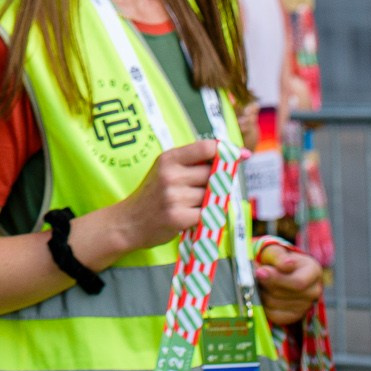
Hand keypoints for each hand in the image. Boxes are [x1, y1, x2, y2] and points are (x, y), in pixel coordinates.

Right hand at [96, 139, 219, 256]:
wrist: (128, 222)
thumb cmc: (152, 196)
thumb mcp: (164, 171)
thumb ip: (191, 164)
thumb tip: (229, 158)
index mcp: (169, 159)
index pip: (206, 147)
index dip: (227, 151)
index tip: (242, 156)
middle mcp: (171, 175)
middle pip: (213, 174)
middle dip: (217, 182)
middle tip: (207, 190)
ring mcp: (174, 196)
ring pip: (212, 195)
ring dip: (210, 202)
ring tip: (193, 205)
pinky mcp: (178, 217)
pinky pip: (207, 213)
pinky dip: (206, 216)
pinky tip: (193, 217)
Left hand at [253, 239, 325, 327]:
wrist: (276, 269)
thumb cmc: (276, 258)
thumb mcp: (276, 251)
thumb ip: (279, 257)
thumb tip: (286, 265)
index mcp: (314, 271)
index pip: (298, 283)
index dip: (276, 278)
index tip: (259, 271)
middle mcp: (314, 291)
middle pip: (284, 294)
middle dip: (265, 284)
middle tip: (254, 274)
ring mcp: (305, 306)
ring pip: (275, 304)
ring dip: (261, 293)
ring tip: (258, 282)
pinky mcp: (293, 316)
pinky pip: (273, 314)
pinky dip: (263, 304)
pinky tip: (261, 293)